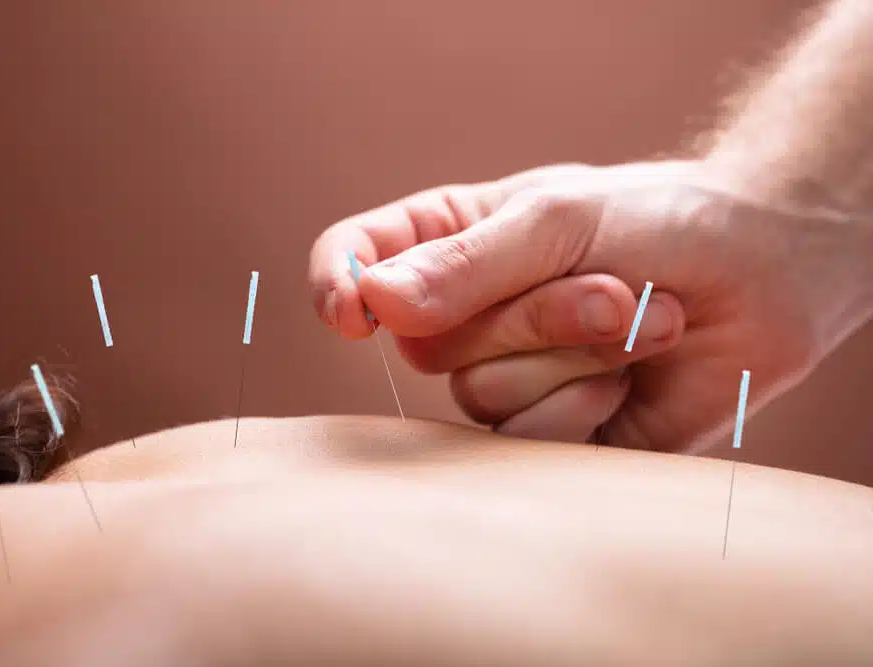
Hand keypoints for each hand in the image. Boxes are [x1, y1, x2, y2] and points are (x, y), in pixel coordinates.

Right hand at [309, 160, 872, 451]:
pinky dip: (588, 405)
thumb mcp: (559, 218)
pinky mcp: (549, 432)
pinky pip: (525, 443)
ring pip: (479, 396)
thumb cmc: (658, 222)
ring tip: (636, 320)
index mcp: (448, 243)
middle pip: (426, 342)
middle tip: (607, 285)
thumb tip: (376, 303)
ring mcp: (504, 377)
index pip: (355, 259)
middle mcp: (463, 316)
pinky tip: (631, 378)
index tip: (352, 313)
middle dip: (529, 316)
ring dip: (572, 356)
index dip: (336, 285)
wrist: (761, 276)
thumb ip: (466, 263)